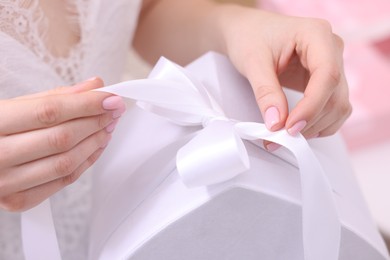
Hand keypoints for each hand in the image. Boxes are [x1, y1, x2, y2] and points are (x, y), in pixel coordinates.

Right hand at [0, 78, 125, 211]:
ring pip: (65, 162)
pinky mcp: (18, 200)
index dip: (86, 104)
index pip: (49, 111)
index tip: (110, 98)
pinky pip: (63, 181)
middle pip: (61, 138)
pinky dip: (86, 162)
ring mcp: (6, 183)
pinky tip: (96, 146)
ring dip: (95, 143)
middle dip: (95, 122)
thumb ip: (55, 97)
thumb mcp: (14, 106)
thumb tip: (94, 87)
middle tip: (113, 111)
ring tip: (107, 127)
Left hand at [216, 7, 351, 145]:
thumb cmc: (250, 36)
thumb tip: (276, 124)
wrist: (247, 32)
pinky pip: (333, 108)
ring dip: (314, 127)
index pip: (327, 75)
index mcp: (316, 34)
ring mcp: (332, 66)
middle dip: (310, 121)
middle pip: (335, 95)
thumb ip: (266, 93)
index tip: (290, 127)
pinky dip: (318, 124)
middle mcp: (331, 49)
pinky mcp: (325, 81)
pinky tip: (297, 129)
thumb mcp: (252, 62)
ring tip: (284, 136)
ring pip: (338, 106)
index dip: (311, 106)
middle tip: (280, 138)